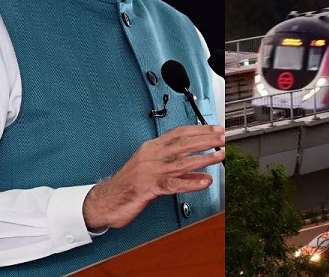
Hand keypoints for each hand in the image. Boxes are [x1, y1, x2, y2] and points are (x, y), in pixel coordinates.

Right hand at [82, 124, 225, 229]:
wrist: (105, 200)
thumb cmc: (128, 184)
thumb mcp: (152, 170)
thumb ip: (175, 169)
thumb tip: (199, 171)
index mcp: (151, 148)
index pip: (179, 133)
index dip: (199, 130)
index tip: (216, 128)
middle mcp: (151, 156)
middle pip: (183, 144)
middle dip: (206, 140)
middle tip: (223, 138)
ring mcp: (150, 171)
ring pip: (181, 162)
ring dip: (204, 159)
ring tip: (220, 155)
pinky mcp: (148, 187)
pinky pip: (174, 184)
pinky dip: (191, 183)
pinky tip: (205, 181)